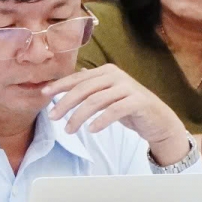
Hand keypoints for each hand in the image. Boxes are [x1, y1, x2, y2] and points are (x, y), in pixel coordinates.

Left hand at [44, 64, 190, 164]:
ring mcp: (128, 87)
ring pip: (96, 101)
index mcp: (106, 71)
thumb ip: (90, 88)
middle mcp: (116, 75)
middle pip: (83, 89)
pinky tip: (91, 130)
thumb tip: (70, 81)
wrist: (158, 120)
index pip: (78, 78)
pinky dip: (101, 120)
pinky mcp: (139, 101)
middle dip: (65, 103)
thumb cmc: (128, 108)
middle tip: (53, 117)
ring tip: (69, 130)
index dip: (59, 85)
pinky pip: (114, 110)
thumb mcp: (106, 96)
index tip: (43, 94)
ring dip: (79, 116)